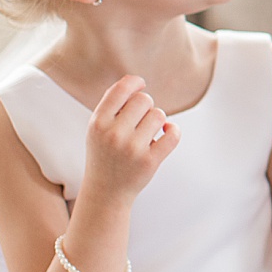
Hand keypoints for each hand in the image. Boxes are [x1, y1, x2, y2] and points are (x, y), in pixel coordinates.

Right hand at [82, 76, 178, 203]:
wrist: (105, 191)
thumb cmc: (104, 152)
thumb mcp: (97, 128)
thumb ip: (112, 104)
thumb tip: (134, 81)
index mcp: (98, 123)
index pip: (122, 89)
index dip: (135, 82)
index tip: (140, 86)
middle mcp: (114, 135)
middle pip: (144, 100)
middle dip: (146, 106)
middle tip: (140, 119)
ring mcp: (132, 149)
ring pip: (159, 115)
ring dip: (157, 121)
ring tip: (147, 132)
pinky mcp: (150, 161)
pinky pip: (173, 134)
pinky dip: (173, 131)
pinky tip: (166, 133)